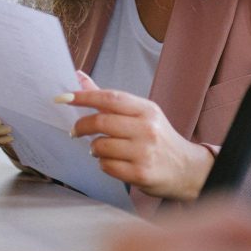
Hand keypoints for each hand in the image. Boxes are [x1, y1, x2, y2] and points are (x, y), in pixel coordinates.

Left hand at [58, 71, 213, 200]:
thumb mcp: (140, 114)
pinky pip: (107, 166)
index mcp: (146, 110)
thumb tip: (79, 77)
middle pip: (101, 122)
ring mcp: (144, 152)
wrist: (187, 169)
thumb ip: (108, 99)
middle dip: (81, 126)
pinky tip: (112, 162)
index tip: (64, 97)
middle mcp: (147, 129)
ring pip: (100, 146)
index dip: (84, 96)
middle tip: (75, 131)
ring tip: (100, 149)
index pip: (110, 98)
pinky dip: (103, 164)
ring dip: (94, 148)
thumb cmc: (158, 138)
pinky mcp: (141, 173)